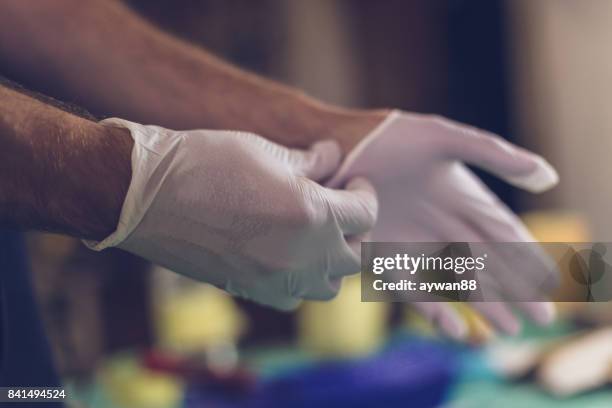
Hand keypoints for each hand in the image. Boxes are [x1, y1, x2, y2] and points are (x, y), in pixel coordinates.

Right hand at [85, 119, 377, 309]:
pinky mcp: (249, 291)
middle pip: (354, 256)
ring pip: (328, 286)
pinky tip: (288, 256)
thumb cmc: (203, 163)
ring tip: (318, 235)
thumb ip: (310, 161)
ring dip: (332, 261)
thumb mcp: (265, 149)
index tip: (354, 183)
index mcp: (312, 215)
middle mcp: (301, 256)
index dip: (365, 194)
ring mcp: (275, 280)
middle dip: (354, 230)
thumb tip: (333, 158)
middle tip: (339, 207)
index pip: (365, 214)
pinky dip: (301, 281)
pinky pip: (294, 298)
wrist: (144, 196)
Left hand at [327, 110, 558, 337]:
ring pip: (458, 281)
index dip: (528, 259)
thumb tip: (549, 177)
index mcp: (464, 198)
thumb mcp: (447, 140)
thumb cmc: (395, 138)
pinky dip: (435, 310)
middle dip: (516, 292)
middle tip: (542, 320)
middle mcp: (444, 225)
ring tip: (509, 330)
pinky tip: (455, 329)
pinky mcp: (386, 257)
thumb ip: (495, 155)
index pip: (504, 234)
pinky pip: (415, 289)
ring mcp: (417, 243)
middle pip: (487, 264)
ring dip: (485, 306)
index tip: (551, 284)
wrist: (344, 147)